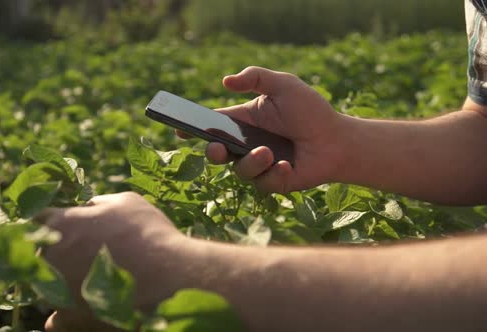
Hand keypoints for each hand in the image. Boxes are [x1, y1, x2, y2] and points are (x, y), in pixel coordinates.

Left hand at [40, 192, 187, 331]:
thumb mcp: (124, 202)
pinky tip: (89, 286)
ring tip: (87, 267)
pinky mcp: (70, 306)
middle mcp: (54, 252)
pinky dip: (69, 293)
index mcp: (63, 222)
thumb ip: (96, 203)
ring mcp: (59, 282)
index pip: (40, 218)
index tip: (63, 223)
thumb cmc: (147, 230)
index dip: (53, 220)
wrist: (168, 271)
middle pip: (41, 248)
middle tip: (80, 247)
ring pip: (48, 274)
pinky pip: (59, 298)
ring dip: (60, 270)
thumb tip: (85, 208)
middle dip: (56, 246)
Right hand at [192, 66, 345, 192]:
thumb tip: (225, 81)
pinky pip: (263, 183)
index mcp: (243, 122)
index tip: (179, 129)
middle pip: (217, 153)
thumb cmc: (311, 111)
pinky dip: (273, 174)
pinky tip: (285, 166)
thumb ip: (256, 77)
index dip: (192, 128)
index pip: (212, 125)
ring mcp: (258, 166)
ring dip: (251, 162)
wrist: (338, 139)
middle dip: (213, 153)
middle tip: (218, 148)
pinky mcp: (273, 183)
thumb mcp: (284, 85)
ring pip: (240, 170)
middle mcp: (246, 145)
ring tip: (268, 152)